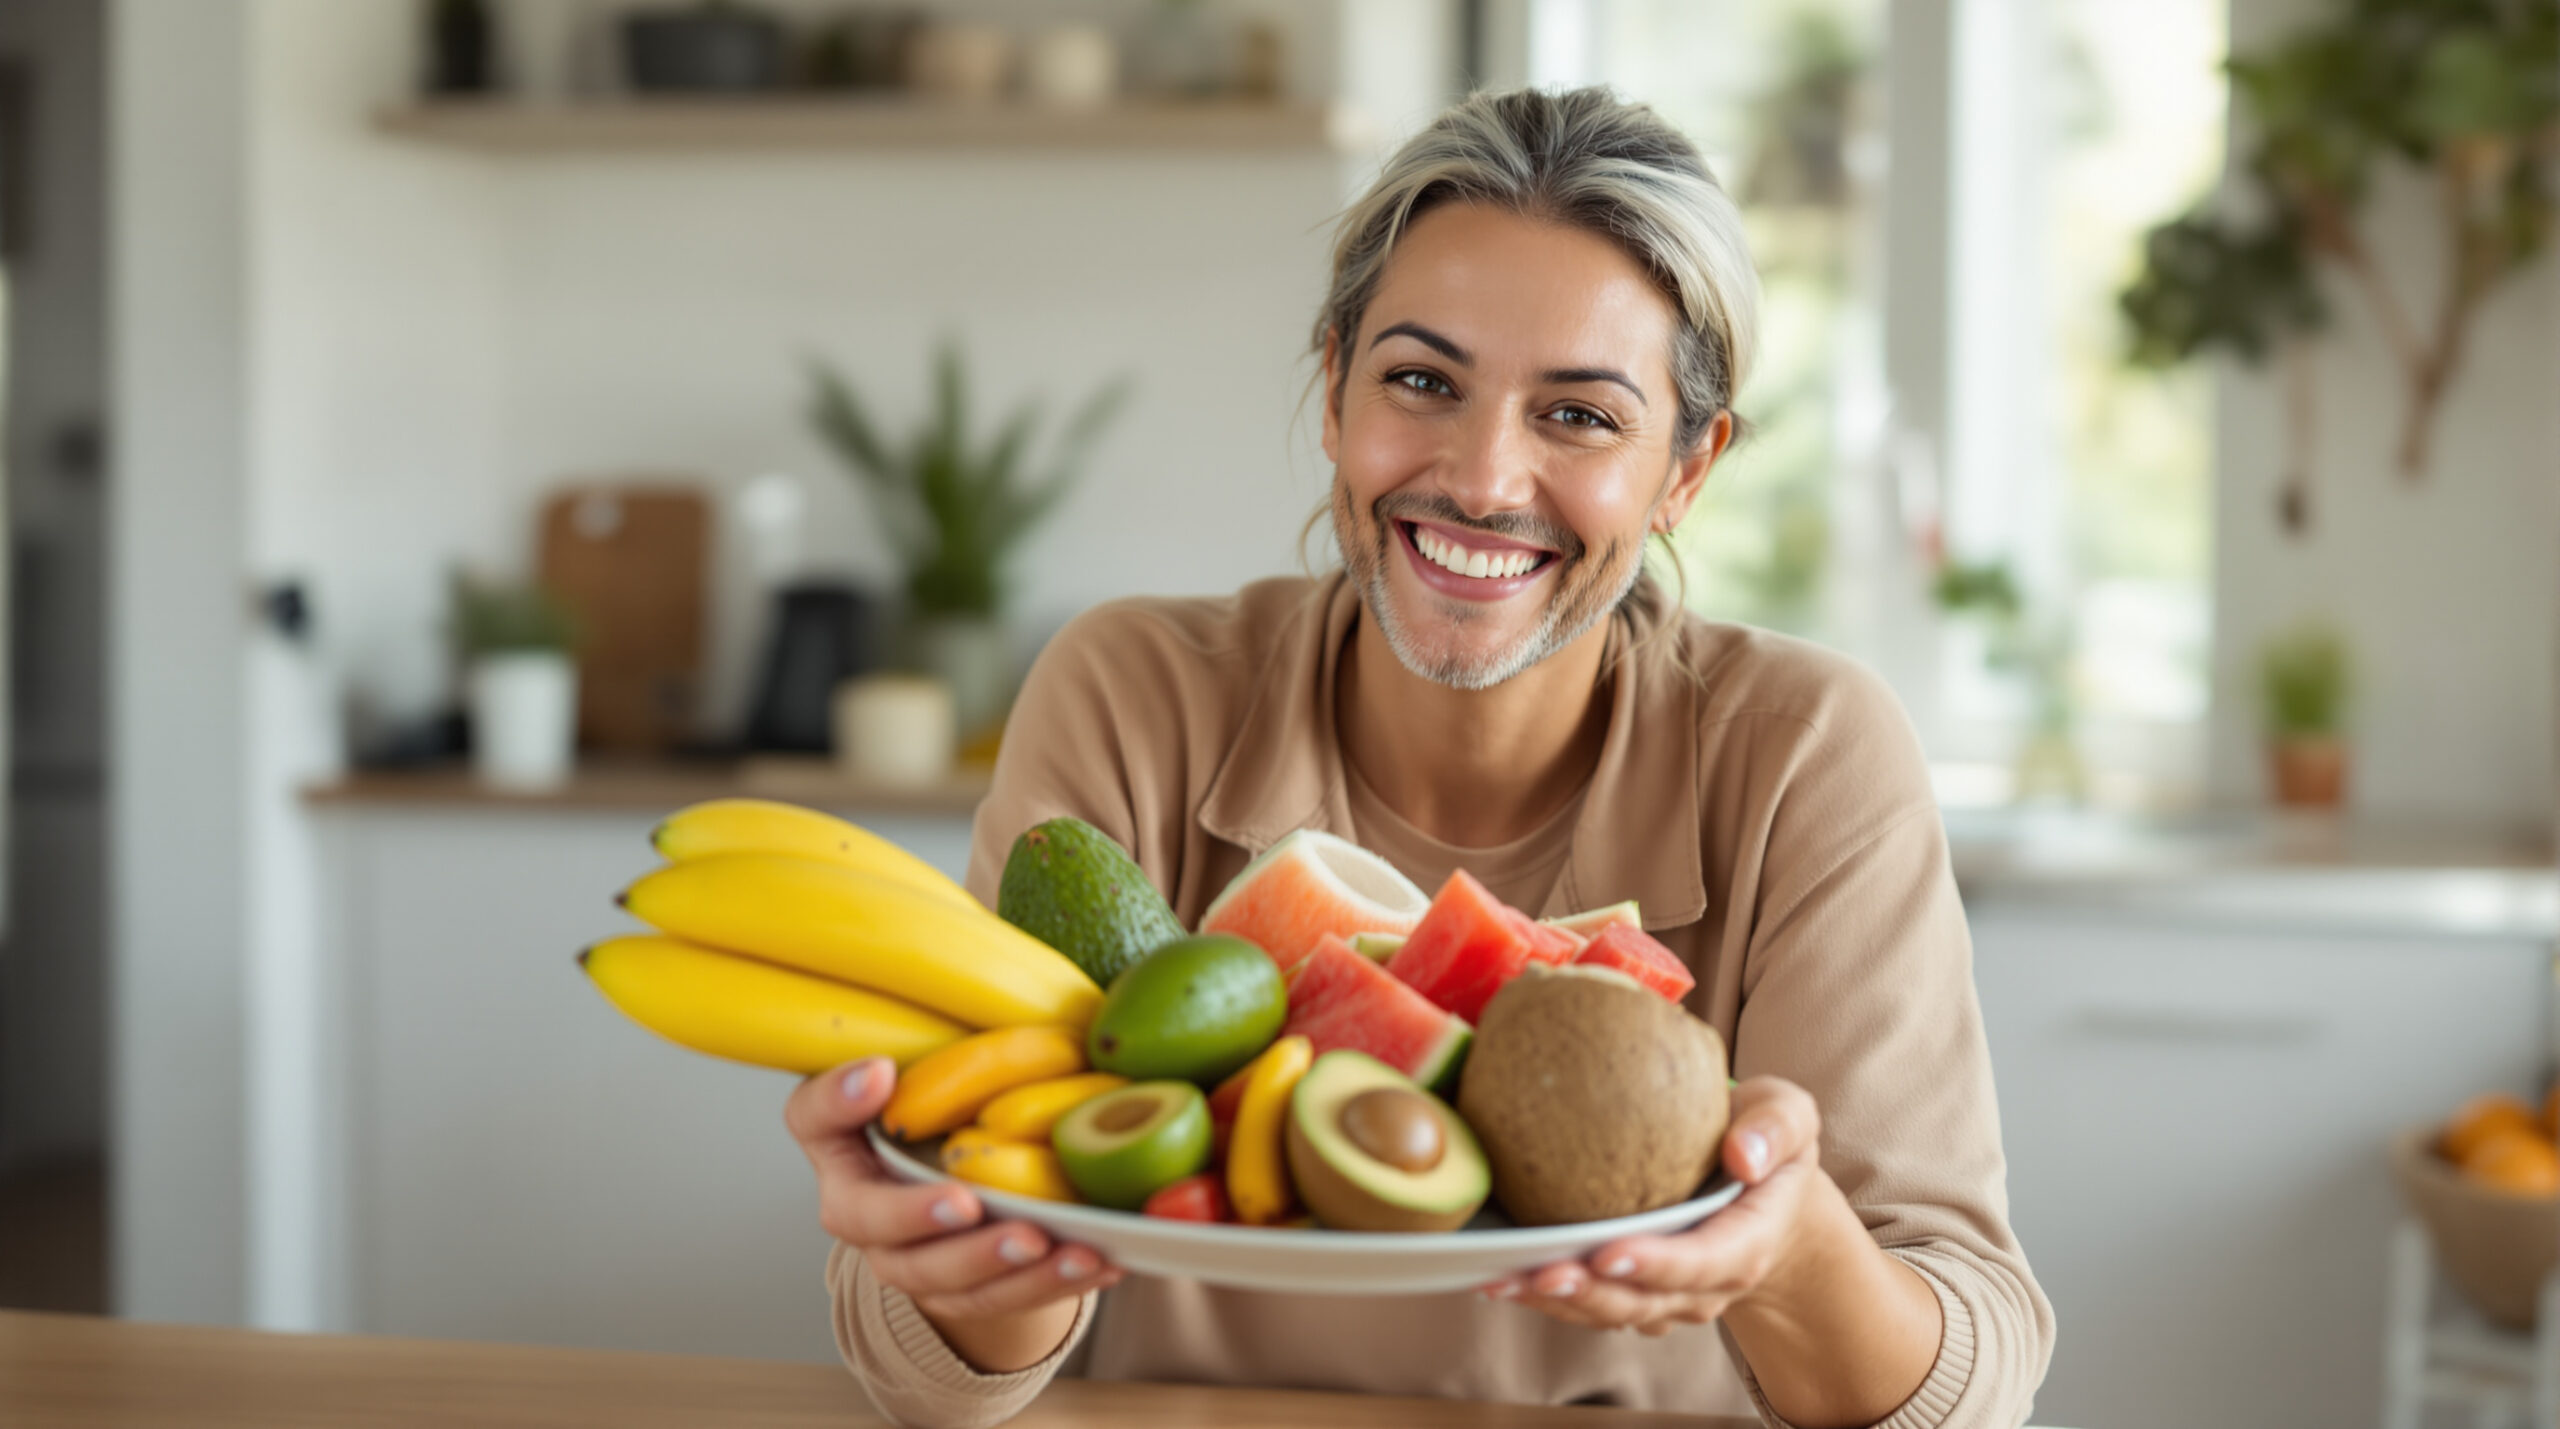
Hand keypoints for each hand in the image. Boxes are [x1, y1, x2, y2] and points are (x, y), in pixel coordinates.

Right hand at [786, 1057, 1120, 1371]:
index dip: (840, 1099)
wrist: (953, 1179)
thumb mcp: (928, 1068)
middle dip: (934, 1226)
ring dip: (1009, 1270)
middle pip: (883, 1231)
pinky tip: (1098, 1263)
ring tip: (1067, 1249)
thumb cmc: (937, 1112)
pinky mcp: (961, 1294)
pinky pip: (1003, 1300)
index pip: (816, 1115)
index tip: (880, 1073)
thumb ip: (919, 1055)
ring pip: (949, 1281)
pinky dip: (1053, 1284)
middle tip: (979, 1210)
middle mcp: (863, 1212)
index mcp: (842, 1141)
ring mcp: (910, 1262)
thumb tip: (884, 1066)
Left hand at [1476, 1076, 1826, 1334]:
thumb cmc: (1766, 1145)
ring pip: (1608, 1311)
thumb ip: (1776, 1128)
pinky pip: (1587, 1304)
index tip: (1609, 1253)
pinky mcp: (1631, 1291)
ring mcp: (1665, 1296)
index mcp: (1745, 1242)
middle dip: (1589, 1292)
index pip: (1703, 1263)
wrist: (1762, 1189)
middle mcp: (1704, 1283)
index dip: (1656, 1265)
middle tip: (1537, 1271)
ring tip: (1497, 1280)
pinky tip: (1493, 1276)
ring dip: (1553, 1302)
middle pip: (1644, 1301)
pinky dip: (1542, 1296)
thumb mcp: (1789, 1117)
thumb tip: (1743, 1154)